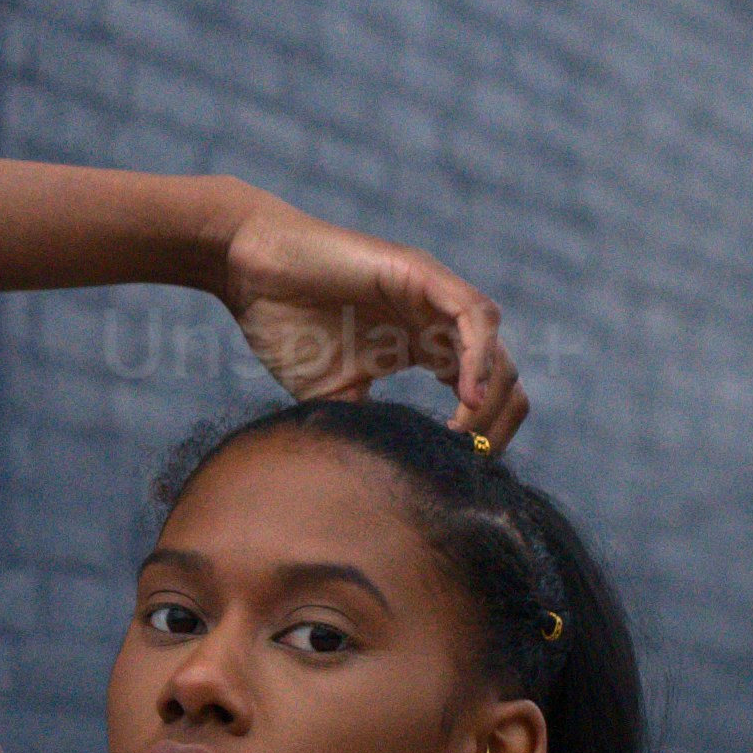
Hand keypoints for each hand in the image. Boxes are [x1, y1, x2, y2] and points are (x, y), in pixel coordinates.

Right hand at [210, 191, 525, 453]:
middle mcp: (438, 323)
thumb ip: (368, 426)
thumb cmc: (284, 327)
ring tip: (465, 431)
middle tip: (467, 456)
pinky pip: (474, 315)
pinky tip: (464, 394)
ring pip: (497, 350)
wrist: (250, 273)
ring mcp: (434, 297)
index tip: (459, 467)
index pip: (480, 396)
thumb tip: (394, 478)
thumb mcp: (330, 396)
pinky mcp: (423, 274)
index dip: (481, 435)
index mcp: (424, 349)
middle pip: (503, 378)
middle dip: (495, 424)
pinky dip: (479, 357)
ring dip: (491, 397)